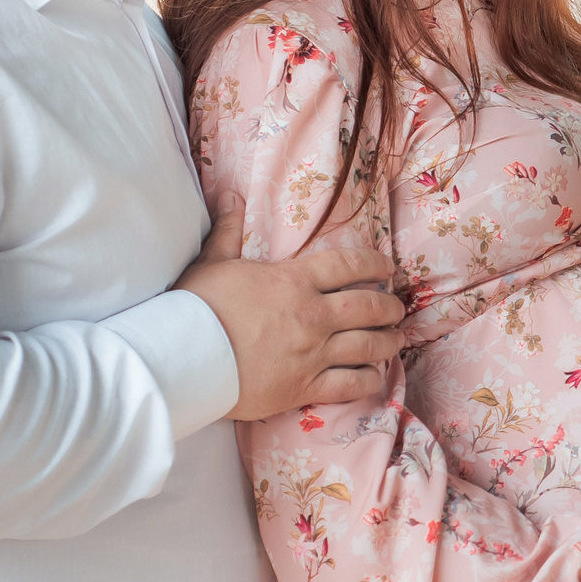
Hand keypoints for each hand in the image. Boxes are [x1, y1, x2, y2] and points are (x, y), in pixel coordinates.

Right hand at [172, 197, 408, 419]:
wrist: (183, 357)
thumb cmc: (196, 307)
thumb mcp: (213, 261)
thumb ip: (229, 229)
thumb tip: (230, 194)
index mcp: (294, 281)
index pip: (348, 265)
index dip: (374, 264)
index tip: (388, 268)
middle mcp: (312, 315)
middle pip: (367, 307)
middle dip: (389, 307)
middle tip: (397, 309)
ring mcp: (312, 353)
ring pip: (367, 346)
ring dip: (388, 341)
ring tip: (397, 339)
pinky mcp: (304, 387)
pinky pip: (350, 384)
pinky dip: (369, 378)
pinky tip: (375, 374)